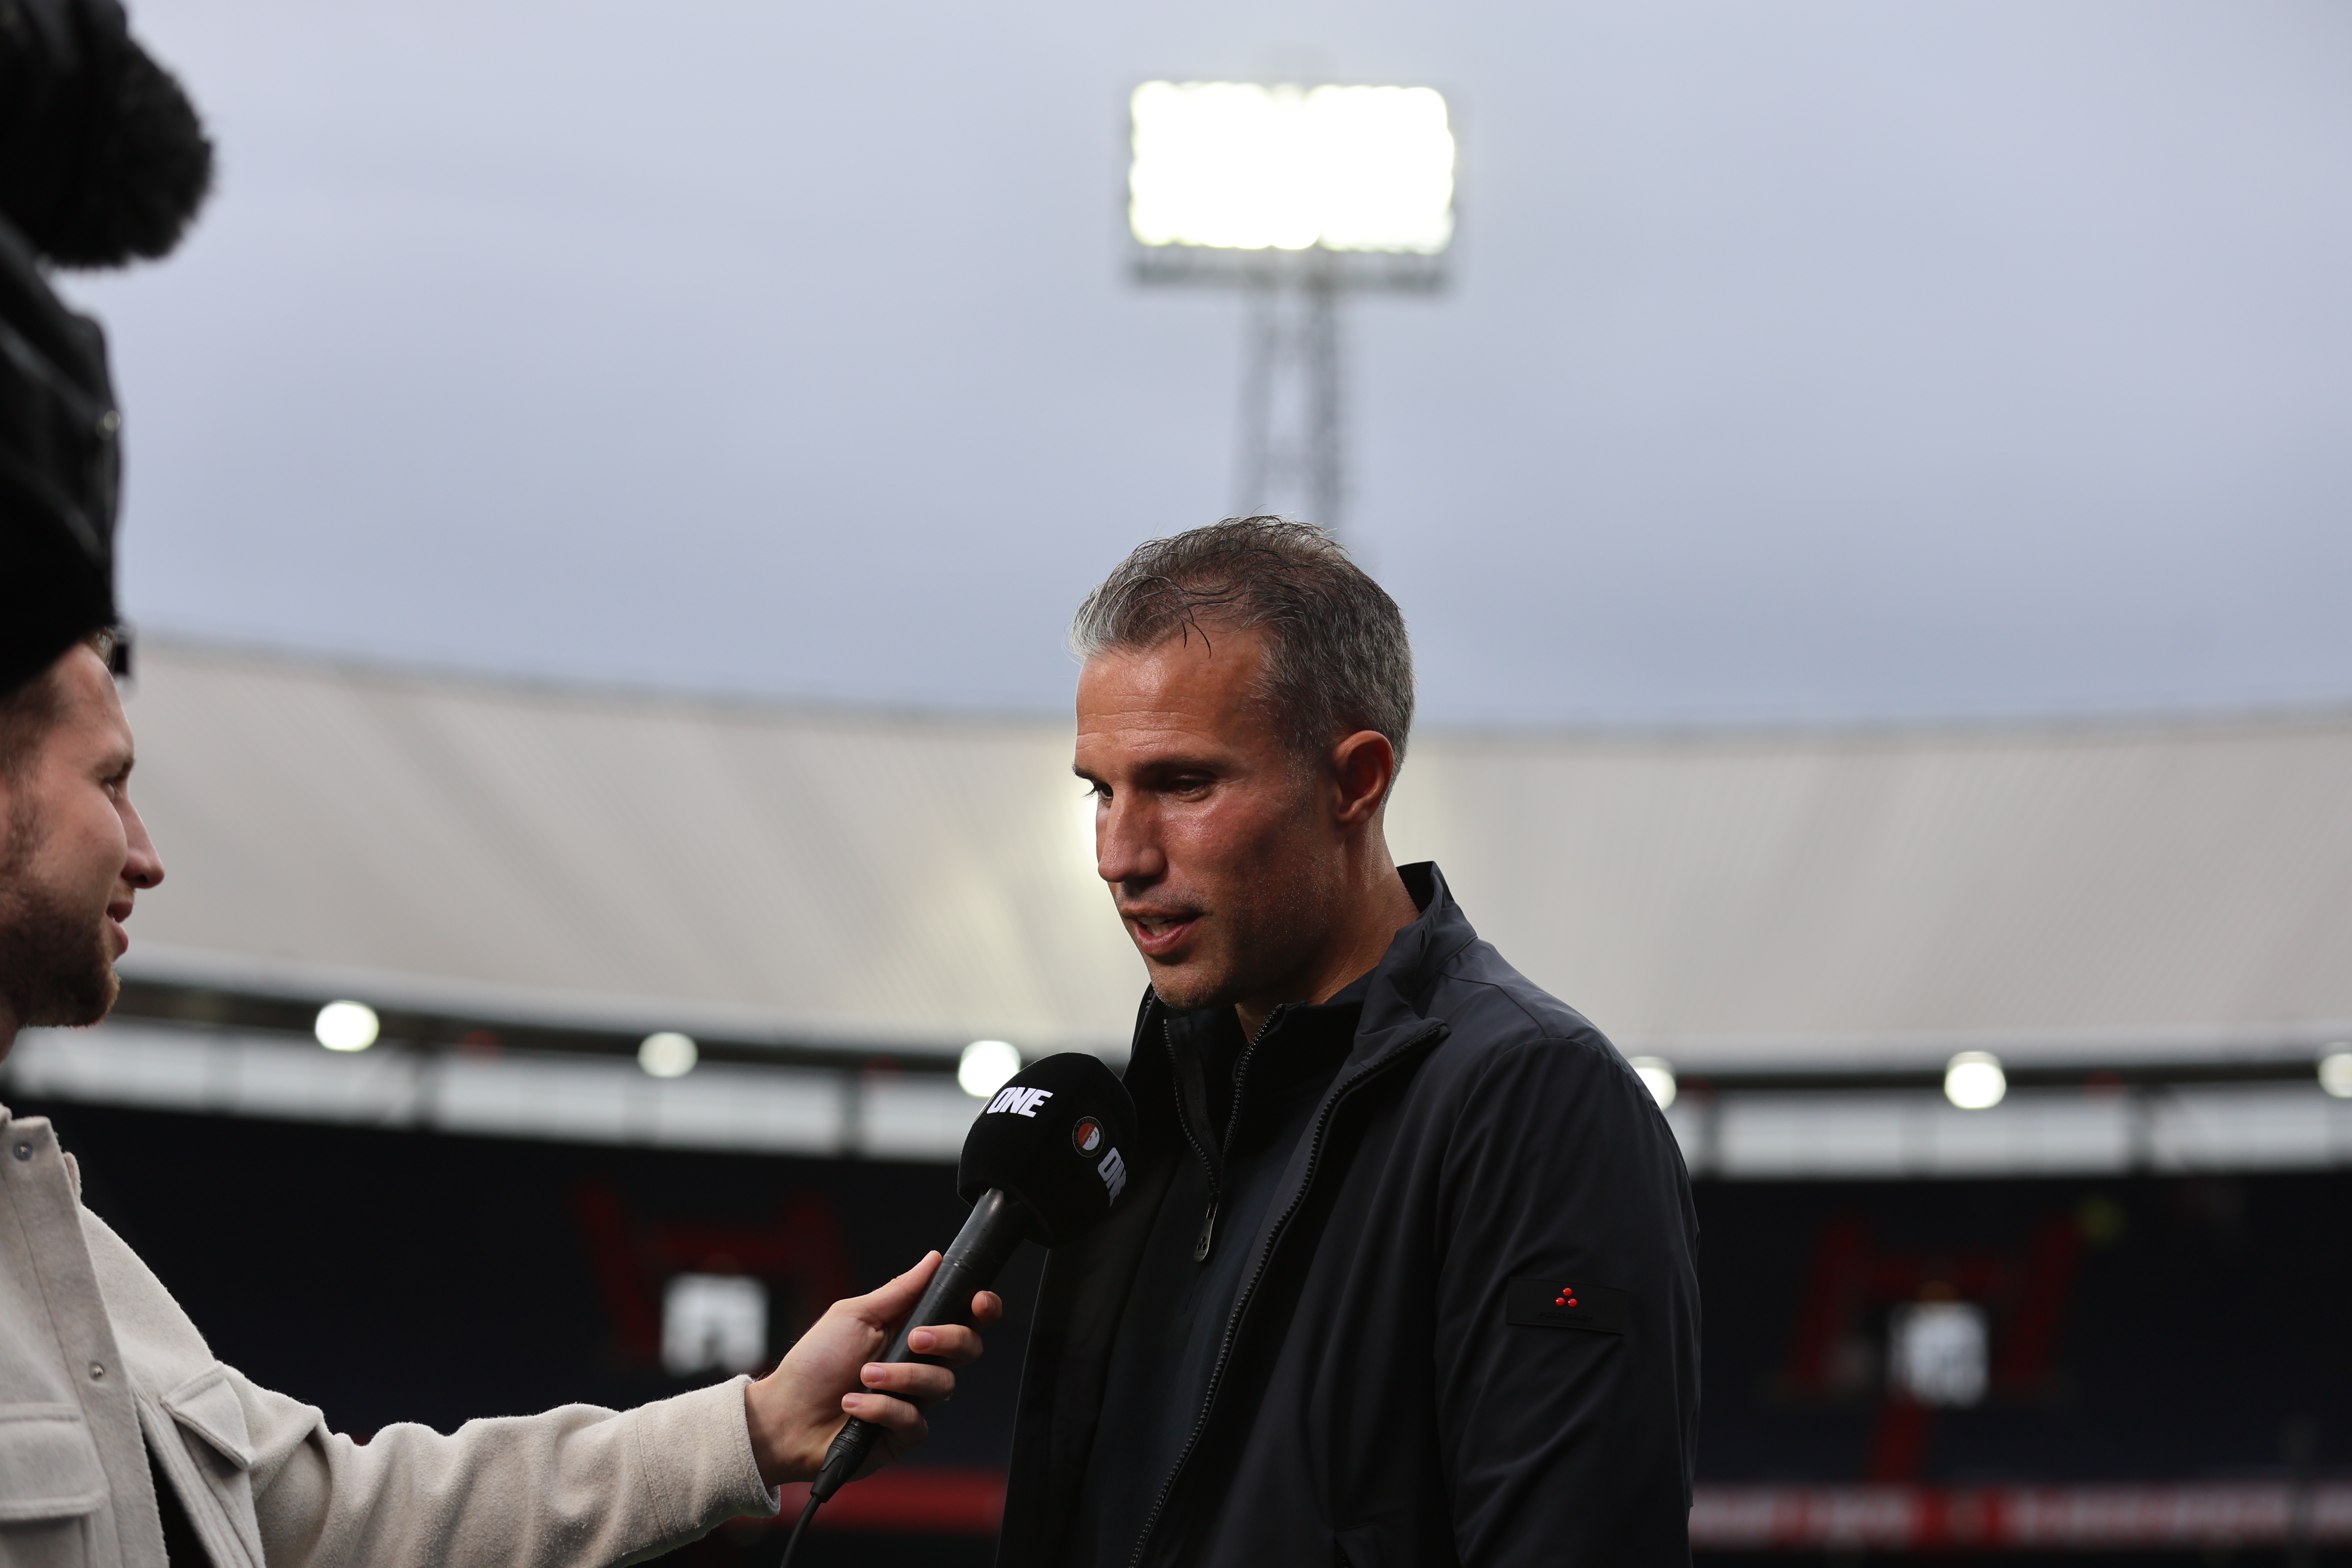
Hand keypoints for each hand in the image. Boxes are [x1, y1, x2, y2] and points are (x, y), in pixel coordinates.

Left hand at [741, 1251, 1003, 1486]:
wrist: (784, 1415)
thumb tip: (934, 1258)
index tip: (979, 1301)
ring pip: (942, 1385)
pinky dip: (881, 1409)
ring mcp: (915, 1402)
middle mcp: (920, 1366)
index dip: (982, 1308)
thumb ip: (899, 1291)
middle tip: (915, 1338)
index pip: (964, 1318)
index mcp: (913, 1332)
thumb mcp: (853, 1315)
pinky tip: (854, 1406)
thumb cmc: (814, 1362)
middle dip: (949, 1339)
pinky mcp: (903, 1435)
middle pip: (968, 1349)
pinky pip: (914, 1421)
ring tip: (864, 1376)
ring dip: (901, 1378)